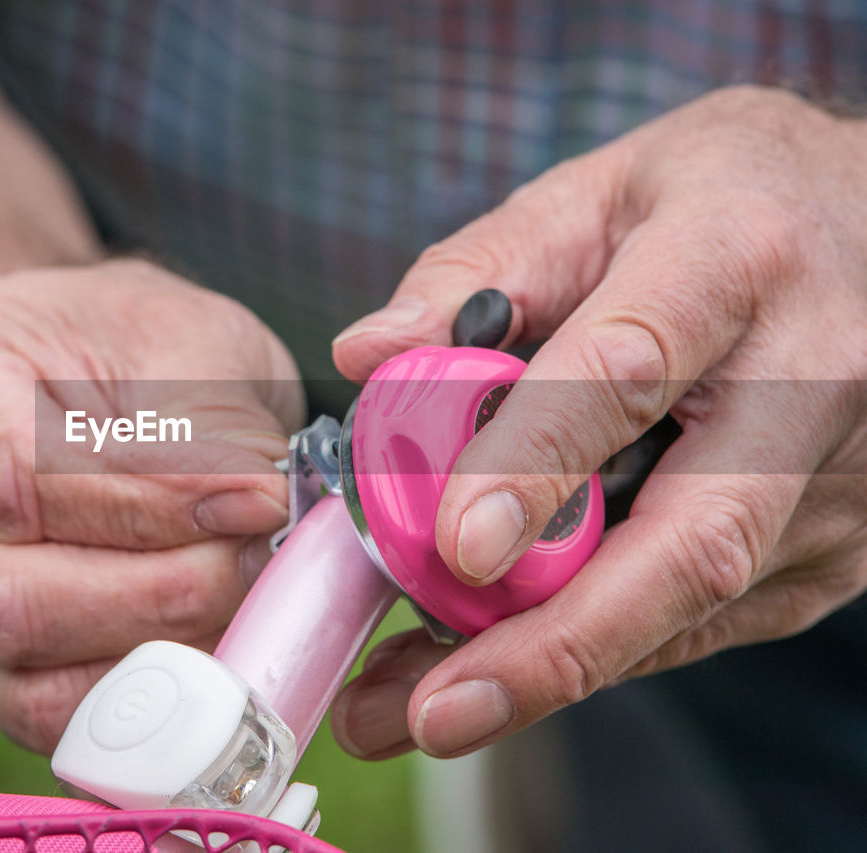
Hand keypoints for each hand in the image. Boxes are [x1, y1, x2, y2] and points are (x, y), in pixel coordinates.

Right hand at [0, 259, 302, 751]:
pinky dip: (134, 698)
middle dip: (159, 594)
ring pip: (19, 673)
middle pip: (6, 596)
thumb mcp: (177, 333)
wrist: (60, 372)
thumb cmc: (118, 343)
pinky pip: (38, 713)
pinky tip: (204, 649)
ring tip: (239, 602)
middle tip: (256, 558)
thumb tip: (255, 512)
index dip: (145, 506)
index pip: (17, 473)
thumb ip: (210, 421)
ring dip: (154, 655)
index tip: (253, 499)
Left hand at [329, 85, 866, 759]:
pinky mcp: (836, 549)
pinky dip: (595, 650)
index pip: (630, 370)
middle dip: (553, 644)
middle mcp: (815, 382)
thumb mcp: (597, 192)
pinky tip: (501, 668)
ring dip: (547, 667)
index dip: (538, 465)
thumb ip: (476, 271)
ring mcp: (842, 483)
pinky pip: (701, 618)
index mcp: (736, 259)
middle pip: (690, 542)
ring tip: (417, 706)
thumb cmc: (727, 199)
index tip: (456, 547)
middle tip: (432, 712)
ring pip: (687, 604)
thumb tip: (368, 356)